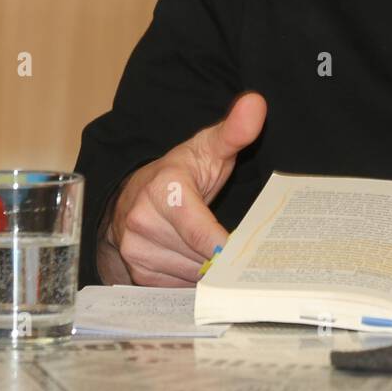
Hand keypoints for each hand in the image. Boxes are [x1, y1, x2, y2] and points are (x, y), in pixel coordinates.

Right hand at [96, 92, 266, 286]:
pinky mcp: (135, 272)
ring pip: (188, 274)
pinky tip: (198, 263)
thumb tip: (256, 104)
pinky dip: (191, 278)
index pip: (198, 230)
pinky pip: (174, 285)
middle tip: (242, 253)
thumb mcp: (209, 147)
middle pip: (197, 255)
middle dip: (221, 257)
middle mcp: (142, 220)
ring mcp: (135, 248)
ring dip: (206, 268)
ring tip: (217, 253)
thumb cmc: (181, 172)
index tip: (244, 253)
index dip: (224, 247)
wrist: (137, 193)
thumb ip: (235, 130)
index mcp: (163, 189)